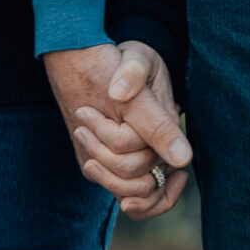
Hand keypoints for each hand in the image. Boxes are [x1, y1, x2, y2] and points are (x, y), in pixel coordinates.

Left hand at [42, 40, 191, 218]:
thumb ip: (132, 73)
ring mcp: (146, 157)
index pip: (153, 156)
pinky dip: (106, 181)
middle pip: (135, 174)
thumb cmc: (127, 60)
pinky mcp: (127, 162)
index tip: (119, 192)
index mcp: (167, 122)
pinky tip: (92, 163)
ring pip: (133, 192)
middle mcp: (161, 146)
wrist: (114, 65)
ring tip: (82, 135)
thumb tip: (120, 95)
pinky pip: (125, 190)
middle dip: (102, 153)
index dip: (135, 178)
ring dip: (103, 172)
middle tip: (82, 121)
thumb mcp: (136, 56)